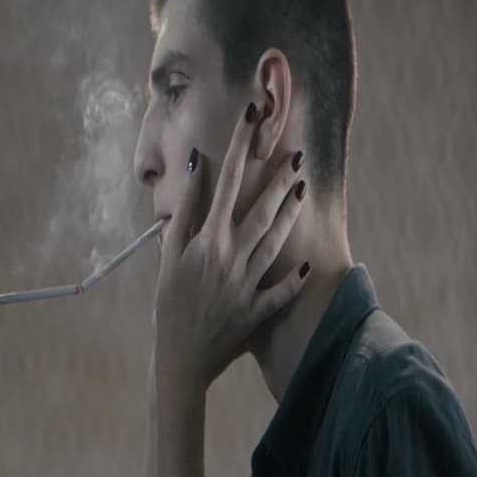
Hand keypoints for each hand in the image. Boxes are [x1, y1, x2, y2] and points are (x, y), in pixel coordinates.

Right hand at [152, 102, 309, 390]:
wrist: (179, 359)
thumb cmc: (166, 305)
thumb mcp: (168, 255)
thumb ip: (185, 209)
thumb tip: (196, 165)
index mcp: (208, 241)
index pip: (227, 182)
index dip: (240, 146)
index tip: (251, 117)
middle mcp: (232, 257)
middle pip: (262, 208)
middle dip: (279, 178)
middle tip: (297, 153)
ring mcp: (249, 284)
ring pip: (276, 241)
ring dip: (291, 213)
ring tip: (302, 188)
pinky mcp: (259, 310)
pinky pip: (283, 291)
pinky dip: (295, 279)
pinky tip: (309, 265)